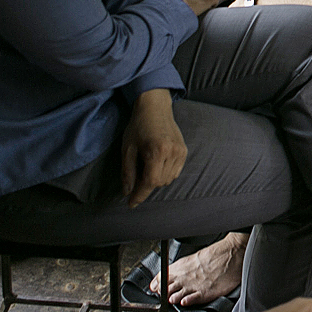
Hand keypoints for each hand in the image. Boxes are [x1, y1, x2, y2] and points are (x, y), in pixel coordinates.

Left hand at [122, 89, 187, 206]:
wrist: (155, 108)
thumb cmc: (138, 126)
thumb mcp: (127, 149)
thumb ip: (127, 172)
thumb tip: (127, 192)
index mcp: (157, 151)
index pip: (150, 182)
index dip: (140, 195)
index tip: (131, 203)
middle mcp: (172, 152)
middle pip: (159, 182)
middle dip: (146, 186)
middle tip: (135, 179)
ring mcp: (181, 152)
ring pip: (168, 179)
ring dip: (156, 180)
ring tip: (146, 169)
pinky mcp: (184, 151)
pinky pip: (175, 172)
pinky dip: (165, 174)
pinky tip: (156, 165)